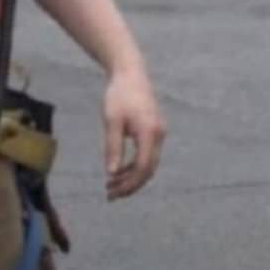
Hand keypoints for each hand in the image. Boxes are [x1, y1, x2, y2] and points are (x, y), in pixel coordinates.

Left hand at [102, 65, 165, 200]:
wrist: (131, 74)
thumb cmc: (119, 95)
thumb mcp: (111, 121)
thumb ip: (113, 148)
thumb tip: (112, 173)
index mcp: (149, 132)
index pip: (143, 167)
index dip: (129, 183)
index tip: (111, 192)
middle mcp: (159, 135)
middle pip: (149, 169)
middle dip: (131, 185)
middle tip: (110, 195)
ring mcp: (159, 133)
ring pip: (149, 164)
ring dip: (132, 177)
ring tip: (111, 185)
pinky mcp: (155, 131)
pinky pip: (148, 155)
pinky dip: (135, 166)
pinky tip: (119, 170)